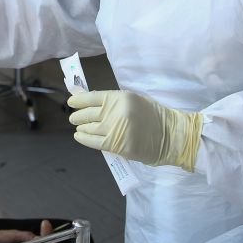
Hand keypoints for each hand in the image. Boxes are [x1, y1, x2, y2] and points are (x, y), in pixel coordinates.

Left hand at [68, 90, 202, 171]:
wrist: (170, 136)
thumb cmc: (153, 116)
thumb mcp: (133, 101)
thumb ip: (113, 101)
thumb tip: (89, 101)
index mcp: (121, 97)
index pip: (91, 97)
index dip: (78, 100)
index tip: (72, 102)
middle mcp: (116, 111)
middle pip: (88, 114)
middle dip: (78, 116)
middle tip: (74, 118)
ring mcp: (116, 129)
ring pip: (89, 128)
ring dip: (81, 127)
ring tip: (79, 127)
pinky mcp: (118, 145)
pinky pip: (94, 142)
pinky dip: (84, 139)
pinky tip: (79, 136)